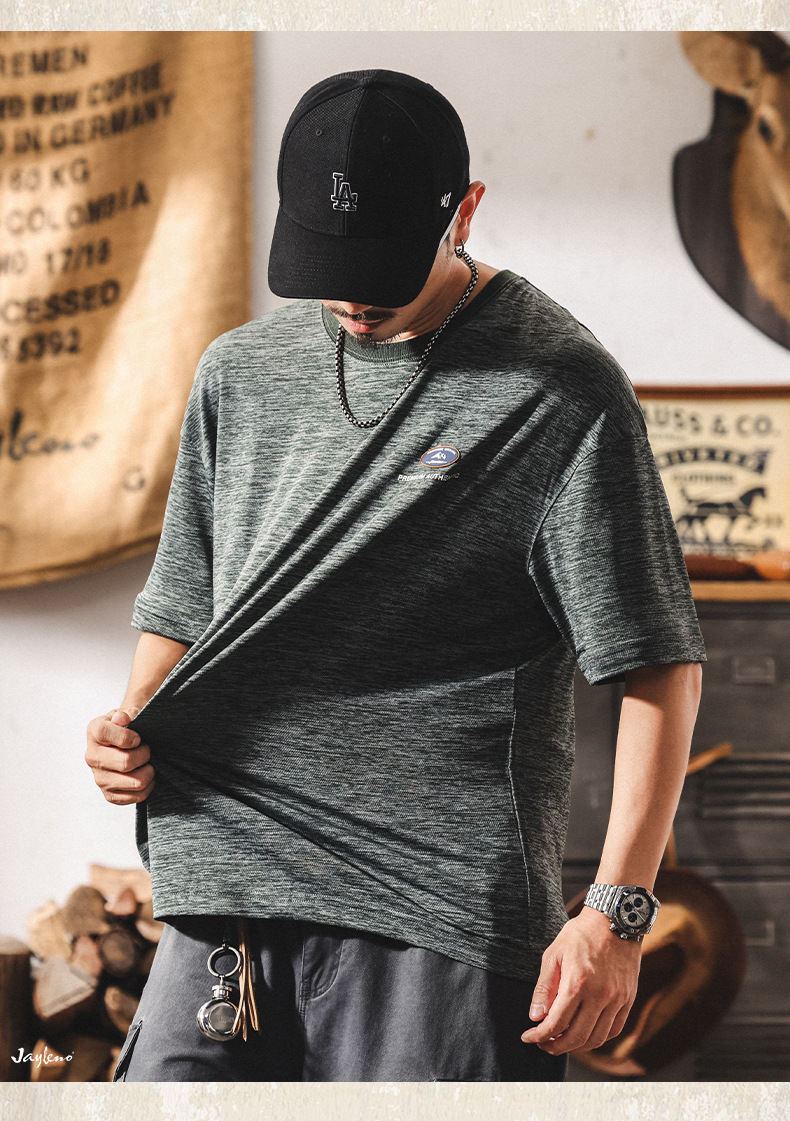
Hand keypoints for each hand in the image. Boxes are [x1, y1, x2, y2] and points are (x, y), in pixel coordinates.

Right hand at [85, 709, 154, 804]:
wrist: (125, 743)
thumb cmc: (128, 727)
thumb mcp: (128, 714)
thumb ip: (127, 714)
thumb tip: (122, 719)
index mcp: (94, 731)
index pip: (107, 733)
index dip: (129, 737)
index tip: (138, 738)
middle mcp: (92, 756)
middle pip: (126, 762)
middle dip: (145, 755)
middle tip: (147, 750)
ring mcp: (99, 778)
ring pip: (136, 782)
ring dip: (149, 772)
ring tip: (148, 763)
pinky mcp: (109, 795)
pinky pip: (136, 796)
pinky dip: (148, 786)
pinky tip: (145, 775)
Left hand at [520, 906, 640, 1054]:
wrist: (614, 920)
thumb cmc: (580, 935)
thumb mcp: (553, 955)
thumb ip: (544, 988)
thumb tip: (535, 1017)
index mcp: (578, 983)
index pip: (556, 1023)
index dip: (539, 1035)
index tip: (528, 1037)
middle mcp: (600, 996)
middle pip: (576, 1038)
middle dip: (555, 1046)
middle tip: (542, 1043)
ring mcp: (617, 999)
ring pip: (596, 1039)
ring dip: (576, 1046)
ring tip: (561, 1040)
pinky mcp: (628, 999)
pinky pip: (614, 1030)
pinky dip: (597, 1039)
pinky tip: (584, 1033)